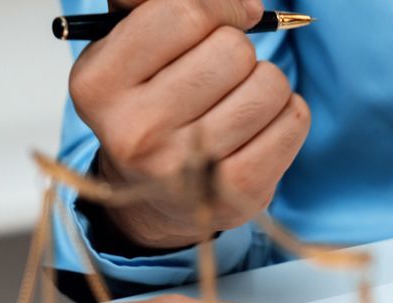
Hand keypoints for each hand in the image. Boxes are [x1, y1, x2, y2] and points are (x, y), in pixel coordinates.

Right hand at [68, 0, 309, 247]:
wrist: (151, 193)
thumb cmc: (147, 102)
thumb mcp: (127, 44)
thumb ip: (153, 2)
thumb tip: (242, 4)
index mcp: (98, 83)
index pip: (181, 13)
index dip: (220, 5)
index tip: (232, 15)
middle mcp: (136, 129)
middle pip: (233, 50)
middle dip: (238, 50)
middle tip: (219, 73)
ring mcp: (188, 167)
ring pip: (269, 84)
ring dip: (265, 81)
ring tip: (238, 99)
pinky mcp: (236, 192)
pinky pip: (293, 119)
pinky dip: (286, 112)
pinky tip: (258, 124)